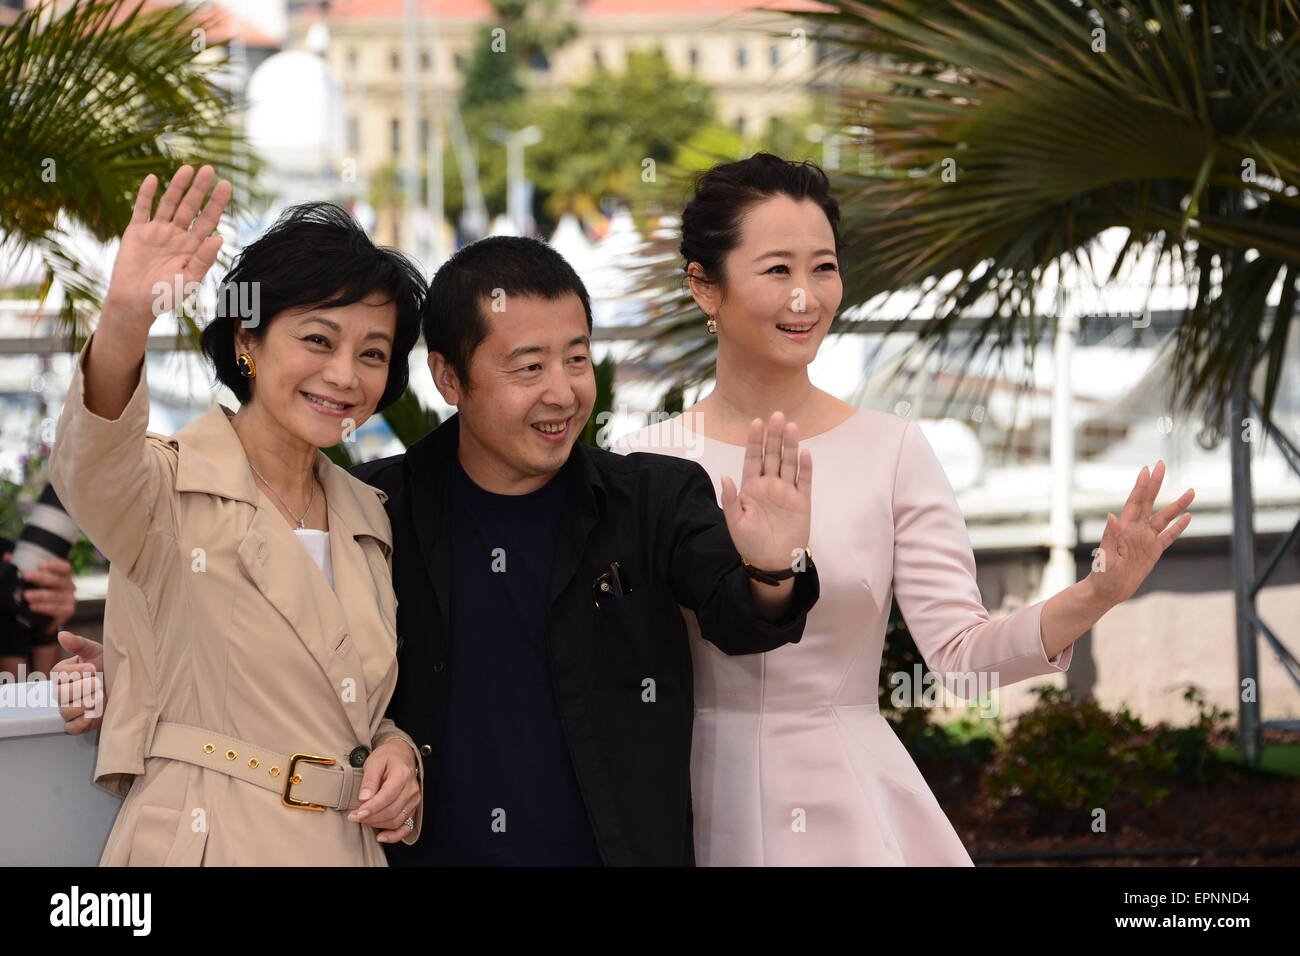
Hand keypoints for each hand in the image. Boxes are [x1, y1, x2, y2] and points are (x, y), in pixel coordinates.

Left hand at [1, 552, 76, 633]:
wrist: (46, 615)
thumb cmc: (41, 592)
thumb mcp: (34, 579)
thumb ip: (22, 567)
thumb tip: (8, 557)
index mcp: (63, 575)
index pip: (64, 567)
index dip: (55, 565)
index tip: (41, 565)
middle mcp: (68, 586)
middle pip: (58, 580)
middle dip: (41, 578)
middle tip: (26, 576)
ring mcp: (69, 598)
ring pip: (55, 596)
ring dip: (40, 595)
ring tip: (26, 595)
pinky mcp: (67, 611)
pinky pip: (56, 609)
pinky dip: (43, 608)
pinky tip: (33, 607)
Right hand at [51, 630, 104, 733]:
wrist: (130, 684)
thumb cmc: (112, 666)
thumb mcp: (99, 652)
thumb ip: (80, 644)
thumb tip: (62, 634)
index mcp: (64, 673)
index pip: (59, 674)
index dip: (76, 672)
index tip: (93, 669)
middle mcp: (64, 691)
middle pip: (59, 695)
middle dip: (81, 689)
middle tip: (98, 683)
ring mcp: (70, 708)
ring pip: (66, 711)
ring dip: (85, 704)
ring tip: (101, 696)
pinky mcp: (79, 723)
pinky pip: (72, 727)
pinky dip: (83, 721)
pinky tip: (95, 712)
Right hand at [102, 164, 231, 327]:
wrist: (134, 303)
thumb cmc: (165, 296)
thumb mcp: (189, 280)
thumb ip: (204, 259)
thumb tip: (220, 238)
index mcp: (193, 246)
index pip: (208, 220)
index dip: (217, 203)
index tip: (226, 185)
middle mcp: (177, 235)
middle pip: (191, 207)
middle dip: (200, 189)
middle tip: (209, 169)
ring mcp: (157, 231)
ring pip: (169, 203)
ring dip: (177, 186)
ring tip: (187, 168)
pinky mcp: (136, 231)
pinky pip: (142, 209)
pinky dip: (146, 194)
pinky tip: (153, 179)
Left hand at [348, 738, 419, 842]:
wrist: (402, 755)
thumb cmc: (387, 757)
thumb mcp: (374, 762)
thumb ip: (369, 780)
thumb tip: (364, 798)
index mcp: (402, 774)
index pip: (388, 796)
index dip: (372, 808)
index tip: (358, 813)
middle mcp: (411, 789)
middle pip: (391, 811)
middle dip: (370, 818)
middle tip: (354, 816)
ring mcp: (413, 800)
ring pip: (396, 820)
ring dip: (377, 824)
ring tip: (362, 819)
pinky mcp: (412, 808)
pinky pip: (406, 827)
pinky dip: (394, 835)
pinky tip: (381, 836)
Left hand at [720, 412, 812, 571]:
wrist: (772, 563)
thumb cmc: (750, 544)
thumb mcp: (735, 523)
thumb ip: (730, 500)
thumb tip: (724, 477)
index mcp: (751, 487)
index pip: (752, 458)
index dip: (754, 441)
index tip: (756, 422)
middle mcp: (769, 484)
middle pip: (772, 455)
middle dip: (774, 436)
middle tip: (777, 415)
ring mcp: (786, 491)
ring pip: (788, 463)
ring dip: (790, 445)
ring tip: (791, 426)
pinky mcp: (802, 501)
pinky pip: (805, 481)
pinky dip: (805, 467)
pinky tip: (805, 453)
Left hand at [1087, 460, 1193, 606]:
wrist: (1107, 591)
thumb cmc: (1102, 575)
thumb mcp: (1105, 557)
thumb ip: (1109, 537)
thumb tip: (1112, 516)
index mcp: (1124, 529)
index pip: (1134, 502)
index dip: (1141, 486)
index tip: (1147, 469)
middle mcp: (1136, 530)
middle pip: (1149, 502)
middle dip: (1155, 484)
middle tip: (1161, 465)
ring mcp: (1145, 540)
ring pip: (1164, 518)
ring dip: (1177, 505)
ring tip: (1191, 491)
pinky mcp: (1153, 551)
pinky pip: (1169, 536)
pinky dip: (1178, 527)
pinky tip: (1188, 517)